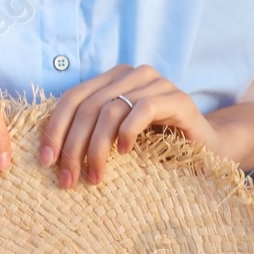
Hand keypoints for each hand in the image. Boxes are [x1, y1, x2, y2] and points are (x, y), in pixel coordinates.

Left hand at [40, 64, 219, 187]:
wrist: (207, 148)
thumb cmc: (156, 146)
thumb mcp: (115, 139)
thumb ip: (89, 134)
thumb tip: (49, 155)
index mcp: (111, 79)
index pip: (72, 99)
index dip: (54, 129)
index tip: (46, 161)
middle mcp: (131, 74)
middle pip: (88, 107)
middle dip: (73, 146)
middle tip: (68, 179)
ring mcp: (155, 82)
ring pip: (111, 110)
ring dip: (97, 148)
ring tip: (95, 177)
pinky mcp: (177, 98)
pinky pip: (143, 108)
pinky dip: (128, 132)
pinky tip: (124, 153)